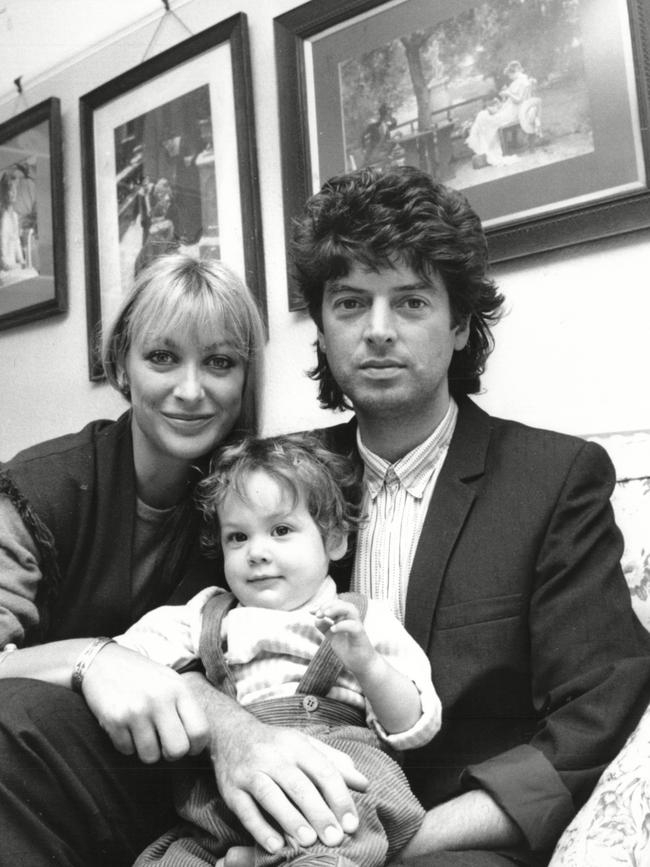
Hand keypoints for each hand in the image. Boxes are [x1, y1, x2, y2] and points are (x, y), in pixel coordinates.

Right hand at [81, 643, 208, 762]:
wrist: (102, 661)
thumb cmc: (142, 675)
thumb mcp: (170, 681)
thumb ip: (184, 706)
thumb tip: (198, 743)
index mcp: (178, 689)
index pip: (200, 731)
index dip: (197, 747)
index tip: (189, 747)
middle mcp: (159, 699)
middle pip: (177, 750)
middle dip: (171, 754)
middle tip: (165, 745)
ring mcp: (136, 710)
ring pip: (151, 756)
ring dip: (147, 750)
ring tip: (144, 733)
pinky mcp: (114, 720)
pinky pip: (127, 751)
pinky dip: (127, 745)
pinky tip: (126, 727)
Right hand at [191, 683, 366, 852]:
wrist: (230, 733)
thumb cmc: (276, 745)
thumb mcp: (306, 745)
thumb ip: (335, 763)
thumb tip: (364, 784)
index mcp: (296, 745)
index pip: (323, 770)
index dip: (339, 798)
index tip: (352, 824)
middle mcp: (273, 756)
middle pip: (299, 785)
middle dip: (319, 813)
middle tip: (335, 838)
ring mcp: (250, 772)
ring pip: (271, 796)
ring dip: (291, 819)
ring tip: (309, 841)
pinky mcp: (232, 789)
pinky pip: (246, 810)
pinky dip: (260, 828)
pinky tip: (275, 845)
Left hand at [315, 599, 375, 674]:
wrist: (363, 665)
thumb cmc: (350, 651)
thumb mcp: (333, 638)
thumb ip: (325, 628)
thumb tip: (315, 619)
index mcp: (345, 619)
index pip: (335, 605)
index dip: (323, 605)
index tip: (310, 611)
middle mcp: (352, 620)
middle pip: (343, 603)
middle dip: (328, 605)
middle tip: (318, 614)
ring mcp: (357, 626)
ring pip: (350, 609)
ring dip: (336, 609)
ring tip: (325, 614)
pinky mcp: (360, 635)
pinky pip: (354, 625)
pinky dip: (342, 625)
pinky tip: (332, 629)